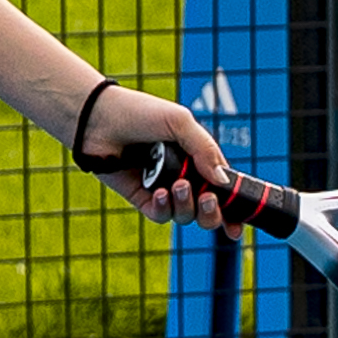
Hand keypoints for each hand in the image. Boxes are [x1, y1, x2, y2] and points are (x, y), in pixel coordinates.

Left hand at [75, 81, 233, 226]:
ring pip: (186, 215)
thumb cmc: (140, 113)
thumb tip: (223, 182)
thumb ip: (204, 150)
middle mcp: (185, 178)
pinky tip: (159, 193)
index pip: (223, 189)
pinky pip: (162, 216)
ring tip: (176, 185)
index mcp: (199, 160)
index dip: (234, 209)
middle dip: (212, 212)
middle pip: (208, 211)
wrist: (99, 119)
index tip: (238, 223)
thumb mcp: (180, 123)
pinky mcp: (143, 199)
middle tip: (207, 199)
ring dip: (186, 204)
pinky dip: (165, 208)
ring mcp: (164, 190)